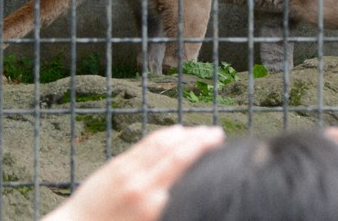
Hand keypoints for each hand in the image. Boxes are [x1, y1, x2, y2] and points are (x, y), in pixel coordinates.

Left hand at [43, 125, 224, 220]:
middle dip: (201, 140)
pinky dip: (164, 135)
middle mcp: (143, 185)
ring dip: (185, 134)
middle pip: (178, 154)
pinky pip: (145, 145)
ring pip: (162, 144)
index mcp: (153, 206)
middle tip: (218, 133)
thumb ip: (169, 206)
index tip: (221, 146)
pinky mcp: (116, 165)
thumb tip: (189, 190)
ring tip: (202, 130)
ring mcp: (128, 172)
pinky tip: (176, 131)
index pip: (185, 169)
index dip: (204, 153)